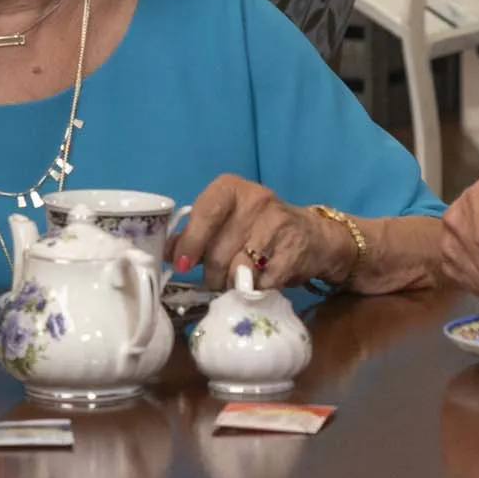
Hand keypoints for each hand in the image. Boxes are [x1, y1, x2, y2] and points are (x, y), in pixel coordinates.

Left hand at [174, 175, 354, 289]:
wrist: (312, 236)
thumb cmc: (257, 229)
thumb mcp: (225, 221)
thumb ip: (194, 234)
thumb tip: (166, 252)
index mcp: (230, 188)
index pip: (203, 214)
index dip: (191, 243)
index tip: (183, 265)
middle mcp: (256, 199)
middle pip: (218, 251)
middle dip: (212, 275)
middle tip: (214, 281)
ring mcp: (278, 223)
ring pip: (238, 269)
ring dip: (233, 285)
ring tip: (236, 282)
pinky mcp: (295, 249)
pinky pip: (263, 281)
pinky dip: (257, 289)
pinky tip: (260, 282)